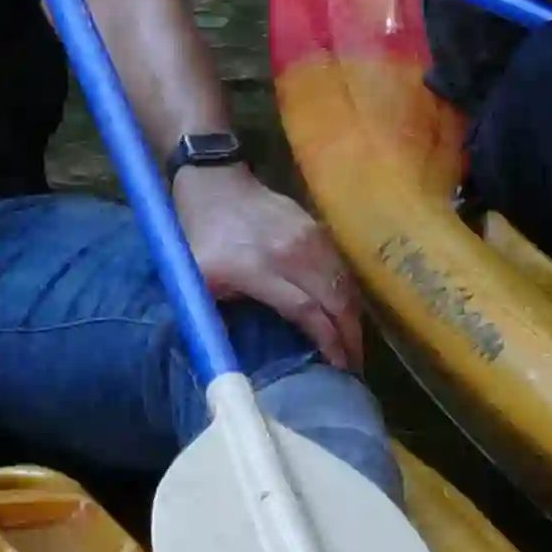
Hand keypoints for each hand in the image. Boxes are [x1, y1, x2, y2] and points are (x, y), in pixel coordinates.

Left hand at [176, 162, 362, 369]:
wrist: (215, 181)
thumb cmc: (200, 237)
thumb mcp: (195, 280)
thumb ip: (214, 318)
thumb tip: (229, 363)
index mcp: (257, 269)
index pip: (306, 310)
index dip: (327, 341)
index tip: (339, 369)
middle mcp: (290, 252)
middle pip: (335, 300)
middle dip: (350, 336)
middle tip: (355, 367)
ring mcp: (308, 236)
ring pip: (344, 283)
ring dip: (354, 317)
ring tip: (354, 345)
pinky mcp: (316, 227)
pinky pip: (341, 266)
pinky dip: (348, 293)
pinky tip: (347, 312)